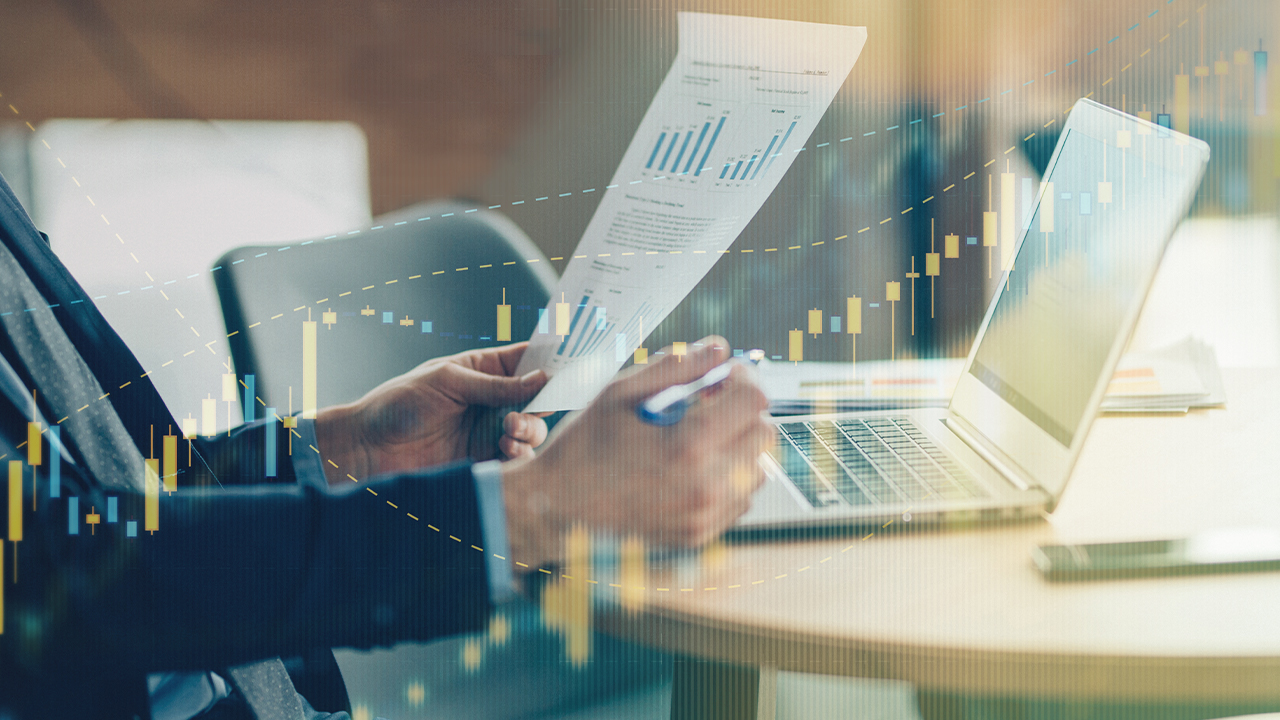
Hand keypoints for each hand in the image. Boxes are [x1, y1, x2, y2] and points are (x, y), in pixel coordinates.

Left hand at [314, 343, 548, 484]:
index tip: (571, 366)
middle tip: (530, 410)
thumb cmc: (399, 403)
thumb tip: (542, 379)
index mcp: (483, 370)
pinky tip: (507, 448)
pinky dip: (520, 453)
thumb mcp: (448, 382)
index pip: (527, 360)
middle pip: (537, 398)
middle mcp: (491, 400)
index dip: (551, 362)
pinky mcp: (484, 459)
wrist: (369, 447)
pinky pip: (517, 457)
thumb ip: (495, 385)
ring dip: (531, 430)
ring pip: (532, 429)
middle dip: (543, 402)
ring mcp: (489, 430)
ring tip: (511, 431)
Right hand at [501, 336, 773, 571]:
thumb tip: (719, 349)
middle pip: (764, 435)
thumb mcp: (620, 393)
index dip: (742, 378)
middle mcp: (706, 486)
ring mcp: (705, 516)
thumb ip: (676, 366)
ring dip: (738, 446)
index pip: (754, 401)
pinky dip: (727, 478)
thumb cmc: (583, 447)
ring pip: (758, 470)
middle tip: (709, 403)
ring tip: (699, 437)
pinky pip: (740, 499)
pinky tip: (692, 467)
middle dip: (743, 410)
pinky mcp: (700, 535)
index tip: (720, 376)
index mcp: (688, 445)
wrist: (555, 508)